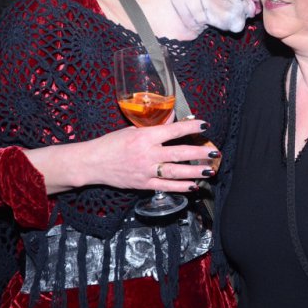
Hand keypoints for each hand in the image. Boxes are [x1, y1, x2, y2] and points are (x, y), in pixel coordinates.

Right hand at [26, 119, 217, 193]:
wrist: (93, 162)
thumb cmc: (112, 143)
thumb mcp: (132, 129)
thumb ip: (154, 127)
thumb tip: (174, 120)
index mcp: (144, 136)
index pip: (173, 130)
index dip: (190, 127)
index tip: (204, 124)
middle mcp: (147, 153)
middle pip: (179, 153)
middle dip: (199, 153)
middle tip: (214, 152)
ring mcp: (146, 170)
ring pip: (175, 172)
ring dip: (195, 172)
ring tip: (209, 171)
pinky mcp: (143, 184)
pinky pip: (166, 186)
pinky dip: (181, 187)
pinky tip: (193, 186)